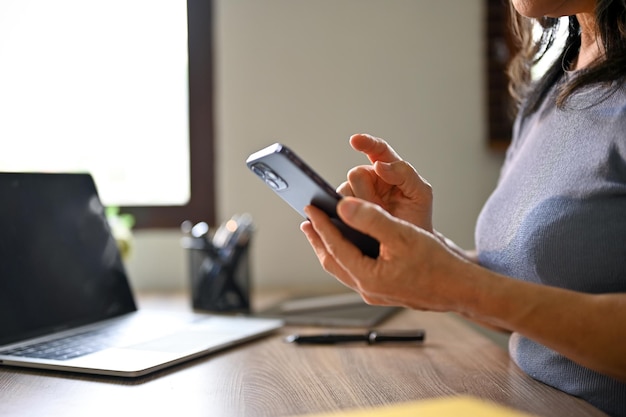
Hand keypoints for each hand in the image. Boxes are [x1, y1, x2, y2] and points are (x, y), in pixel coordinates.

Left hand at [301, 197, 466, 309]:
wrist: (460, 289)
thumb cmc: (436, 263)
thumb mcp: (402, 234)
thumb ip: (370, 219)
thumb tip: (342, 207)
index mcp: (368, 277)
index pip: (335, 246)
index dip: (321, 225)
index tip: (310, 208)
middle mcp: (366, 289)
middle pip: (331, 262)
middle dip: (318, 240)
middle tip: (307, 221)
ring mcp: (374, 293)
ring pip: (342, 269)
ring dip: (330, 249)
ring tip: (321, 232)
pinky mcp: (382, 293)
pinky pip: (354, 272)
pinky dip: (345, 256)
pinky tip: (349, 246)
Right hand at [338, 134, 433, 231]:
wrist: (409, 247)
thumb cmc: (416, 217)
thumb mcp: (420, 193)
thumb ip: (405, 174)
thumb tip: (379, 165)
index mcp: (389, 168)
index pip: (377, 150)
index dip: (366, 143)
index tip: (355, 141)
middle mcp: (370, 179)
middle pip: (356, 173)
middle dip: (366, 189)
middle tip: (379, 206)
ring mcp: (356, 195)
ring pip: (345, 191)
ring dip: (359, 204)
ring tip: (374, 217)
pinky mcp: (346, 210)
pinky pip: (338, 207)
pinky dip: (346, 213)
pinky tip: (356, 220)